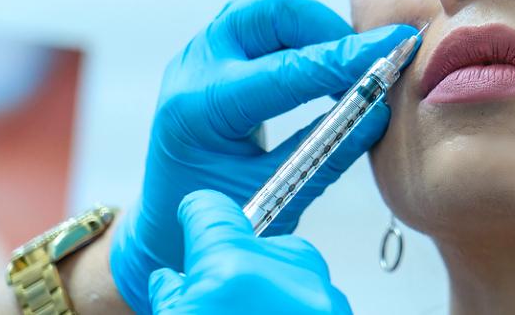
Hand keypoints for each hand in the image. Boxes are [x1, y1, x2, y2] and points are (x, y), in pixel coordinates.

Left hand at [110, 0, 413, 312]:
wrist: (171, 214)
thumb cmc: (224, 212)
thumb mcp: (279, 194)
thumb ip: (330, 152)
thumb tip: (380, 111)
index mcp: (201, 111)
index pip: (288, 70)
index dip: (348, 57)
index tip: (397, 48)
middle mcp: (196, 67)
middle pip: (273, 7)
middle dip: (330, 28)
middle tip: (368, 63)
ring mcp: (203, 50)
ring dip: (316, 24)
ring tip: (342, 68)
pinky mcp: (217, 44)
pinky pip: (266, 11)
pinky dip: (303, 27)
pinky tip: (320, 64)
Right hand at [149, 190, 351, 314]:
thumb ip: (173, 290)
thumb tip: (171, 276)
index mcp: (232, 272)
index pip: (211, 210)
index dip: (197, 213)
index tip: (194, 214)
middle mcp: (286, 274)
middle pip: (256, 241)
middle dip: (238, 262)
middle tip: (223, 296)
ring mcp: (322, 295)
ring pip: (291, 267)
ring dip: (273, 287)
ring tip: (253, 313)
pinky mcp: (343, 309)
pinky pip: (316, 292)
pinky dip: (298, 303)